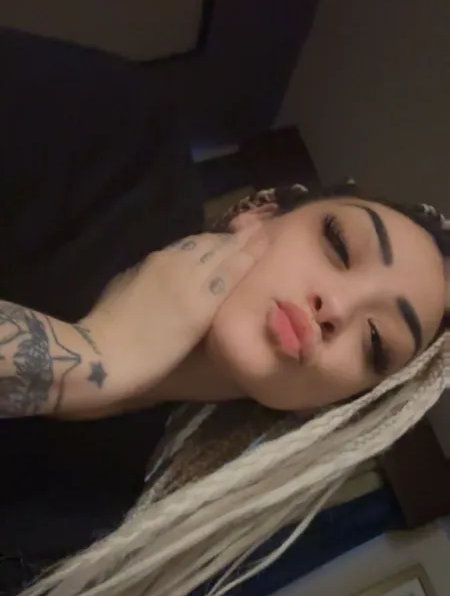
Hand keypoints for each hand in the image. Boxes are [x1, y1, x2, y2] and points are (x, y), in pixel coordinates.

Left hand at [81, 228, 257, 401]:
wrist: (99, 358)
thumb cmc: (154, 351)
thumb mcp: (197, 315)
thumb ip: (225, 278)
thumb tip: (249, 249)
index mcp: (192, 272)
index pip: (228, 249)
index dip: (249, 244)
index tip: (268, 237)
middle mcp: (173, 262)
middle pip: (209, 244)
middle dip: (231, 241)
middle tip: (252, 240)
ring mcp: (150, 268)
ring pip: (189, 248)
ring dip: (210, 246)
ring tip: (227, 250)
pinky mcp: (131, 278)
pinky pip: (170, 259)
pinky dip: (189, 257)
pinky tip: (191, 269)